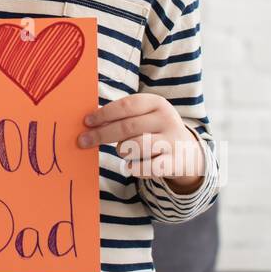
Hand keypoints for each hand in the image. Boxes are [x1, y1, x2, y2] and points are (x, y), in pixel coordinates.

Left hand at [77, 93, 206, 193]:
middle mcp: (167, 120)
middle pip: (127, 127)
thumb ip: (122, 117)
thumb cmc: (154, 131)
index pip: (127, 106)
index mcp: (157, 103)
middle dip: (101, 134)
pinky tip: (131, 166)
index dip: (104, 114)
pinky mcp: (174, 162)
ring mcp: (172, 141)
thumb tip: (89, 124)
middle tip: (83, 141)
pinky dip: (133, 168)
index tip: (86, 122)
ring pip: (135, 147)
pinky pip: (145, 167)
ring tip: (123, 150)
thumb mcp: (144, 117)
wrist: (188, 153)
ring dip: (122, 150)